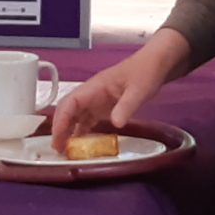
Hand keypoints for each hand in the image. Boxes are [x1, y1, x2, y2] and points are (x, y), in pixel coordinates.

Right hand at [52, 30, 188, 144]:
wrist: (157, 64)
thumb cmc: (146, 72)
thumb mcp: (139, 90)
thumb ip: (127, 106)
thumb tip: (115, 124)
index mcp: (95, 87)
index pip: (70, 102)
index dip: (61, 120)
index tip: (58, 137)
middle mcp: (92, 94)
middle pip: (68, 111)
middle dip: (60, 129)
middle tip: (58, 149)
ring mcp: (97, 100)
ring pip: (76, 116)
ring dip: (69, 132)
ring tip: (66, 151)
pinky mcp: (104, 106)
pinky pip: (88, 120)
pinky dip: (82, 132)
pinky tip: (82, 145)